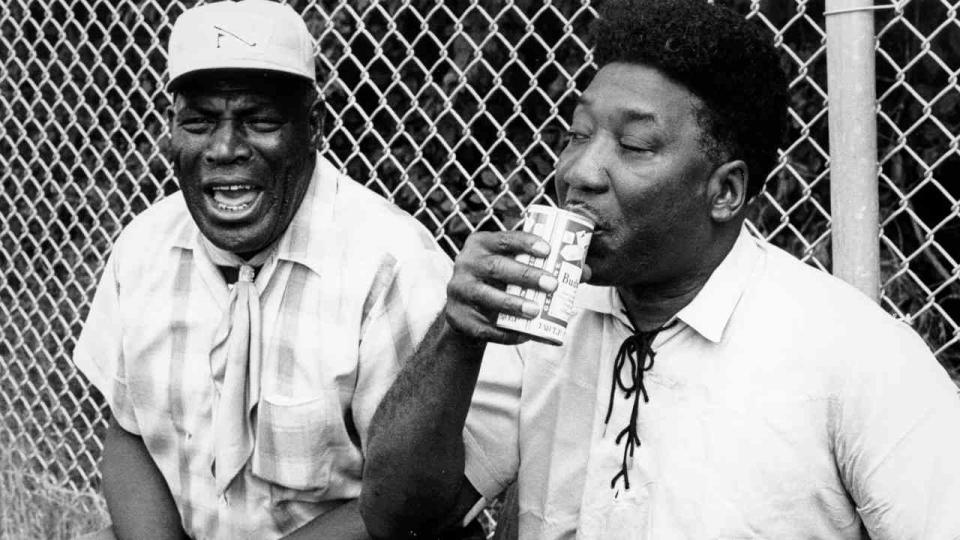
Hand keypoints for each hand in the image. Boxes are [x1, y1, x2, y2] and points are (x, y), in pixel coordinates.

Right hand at [445, 230, 587, 344]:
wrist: (466, 311)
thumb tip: (585, 272)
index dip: (525, 242)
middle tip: (552, 284)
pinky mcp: (458, 317)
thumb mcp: (512, 267)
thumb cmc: (499, 282)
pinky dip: (504, 331)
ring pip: (486, 296)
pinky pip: (483, 325)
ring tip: (537, 311)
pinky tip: (523, 334)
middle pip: (496, 267)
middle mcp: (465, 263)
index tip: (548, 250)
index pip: (504, 239)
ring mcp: (458, 291)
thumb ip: (541, 264)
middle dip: (525, 275)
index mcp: (480, 244)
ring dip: (513, 303)